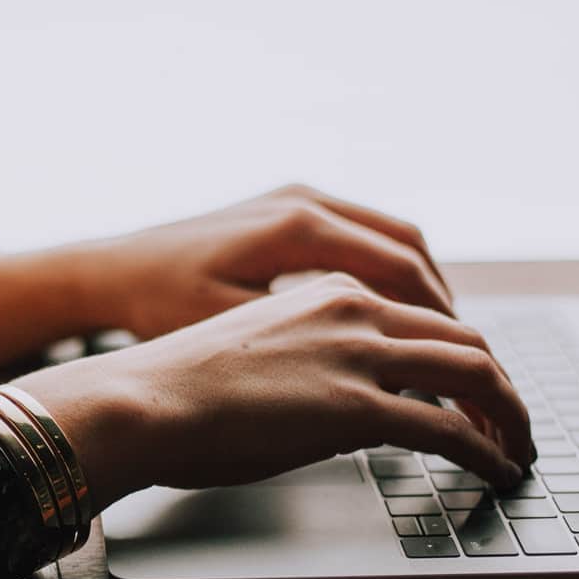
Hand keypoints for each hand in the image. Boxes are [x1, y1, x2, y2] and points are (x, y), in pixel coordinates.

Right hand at [12, 274, 533, 511]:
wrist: (140, 400)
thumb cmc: (178, 386)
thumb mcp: (258, 349)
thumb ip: (312, 358)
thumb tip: (340, 404)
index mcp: (329, 290)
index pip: (425, 315)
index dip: (464, 356)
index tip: (476, 390)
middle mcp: (354, 308)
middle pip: (466, 339)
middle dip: (502, 387)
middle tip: (514, 424)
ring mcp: (359, 355)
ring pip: (475, 374)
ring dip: (509, 416)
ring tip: (518, 450)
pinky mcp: (357, 407)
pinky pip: (450, 429)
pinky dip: (487, 451)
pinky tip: (496, 471)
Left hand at [74, 184, 453, 339]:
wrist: (110, 270)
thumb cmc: (159, 306)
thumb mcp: (233, 333)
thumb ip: (308, 348)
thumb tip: (381, 380)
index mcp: (298, 228)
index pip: (401, 271)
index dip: (441, 322)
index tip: (463, 363)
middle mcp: (305, 201)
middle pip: (408, 249)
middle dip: (443, 306)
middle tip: (468, 357)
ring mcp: (297, 198)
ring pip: (391, 237)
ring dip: (422, 287)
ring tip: (442, 341)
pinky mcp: (286, 208)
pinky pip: (362, 234)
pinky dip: (390, 273)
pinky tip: (393, 315)